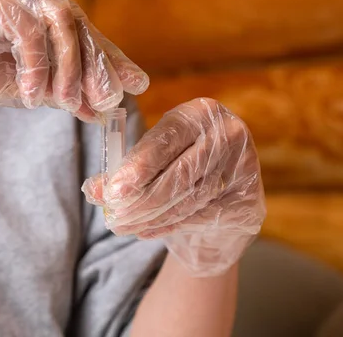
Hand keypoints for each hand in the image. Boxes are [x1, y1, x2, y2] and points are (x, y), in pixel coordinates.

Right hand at [0, 0, 148, 131]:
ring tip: (64, 102)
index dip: (109, 59)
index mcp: (35, 12)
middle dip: (95, 67)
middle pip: (79, 23)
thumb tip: (104, 107)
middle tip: (103, 102)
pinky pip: (28, 28)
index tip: (133, 86)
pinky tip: (31, 95)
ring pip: (61, 20)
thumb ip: (63, 92)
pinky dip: (37, 64)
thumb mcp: (25, 88)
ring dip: (70, 65)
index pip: (84, 31)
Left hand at [82, 98, 265, 275]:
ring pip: (189, 198)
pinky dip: (169, 226)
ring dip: (151, 217)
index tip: (113, 191)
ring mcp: (245, 167)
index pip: (166, 139)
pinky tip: (146, 230)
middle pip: (179, 173)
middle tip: (114, 218)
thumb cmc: (179, 169)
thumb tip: (94, 190)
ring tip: (123, 226)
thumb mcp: (153, 161)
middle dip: (141, 200)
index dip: (138, 167)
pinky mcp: (248, 200)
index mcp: (200, 112)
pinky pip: (202, 217)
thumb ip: (125, 171)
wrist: (221, 197)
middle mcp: (228, 133)